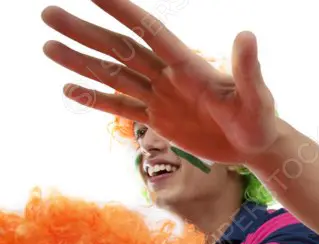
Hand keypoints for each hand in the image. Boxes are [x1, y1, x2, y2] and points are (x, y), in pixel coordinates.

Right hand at [41, 0, 277, 163]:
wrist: (258, 146)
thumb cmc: (261, 119)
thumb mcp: (257, 96)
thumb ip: (248, 68)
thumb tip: (247, 34)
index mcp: (188, 65)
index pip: (149, 31)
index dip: (122, 10)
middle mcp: (168, 76)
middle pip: (119, 49)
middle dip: (84, 32)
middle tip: (48, 13)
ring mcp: (161, 97)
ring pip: (114, 76)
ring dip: (80, 61)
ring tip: (47, 46)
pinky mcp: (159, 120)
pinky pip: (122, 108)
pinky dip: (96, 99)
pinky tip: (69, 88)